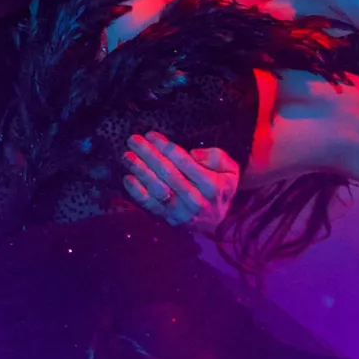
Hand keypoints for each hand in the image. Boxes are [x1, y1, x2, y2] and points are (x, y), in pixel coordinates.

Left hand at [122, 132, 239, 229]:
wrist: (218, 223)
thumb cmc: (220, 189)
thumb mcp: (230, 171)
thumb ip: (216, 157)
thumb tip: (193, 153)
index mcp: (210, 184)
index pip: (183, 161)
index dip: (165, 146)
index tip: (150, 135)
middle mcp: (194, 198)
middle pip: (167, 172)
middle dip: (148, 154)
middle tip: (133, 140)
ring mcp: (180, 211)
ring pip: (156, 188)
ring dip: (139, 171)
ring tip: (127, 156)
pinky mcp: (169, 219)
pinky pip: (150, 205)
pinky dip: (137, 192)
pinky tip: (128, 178)